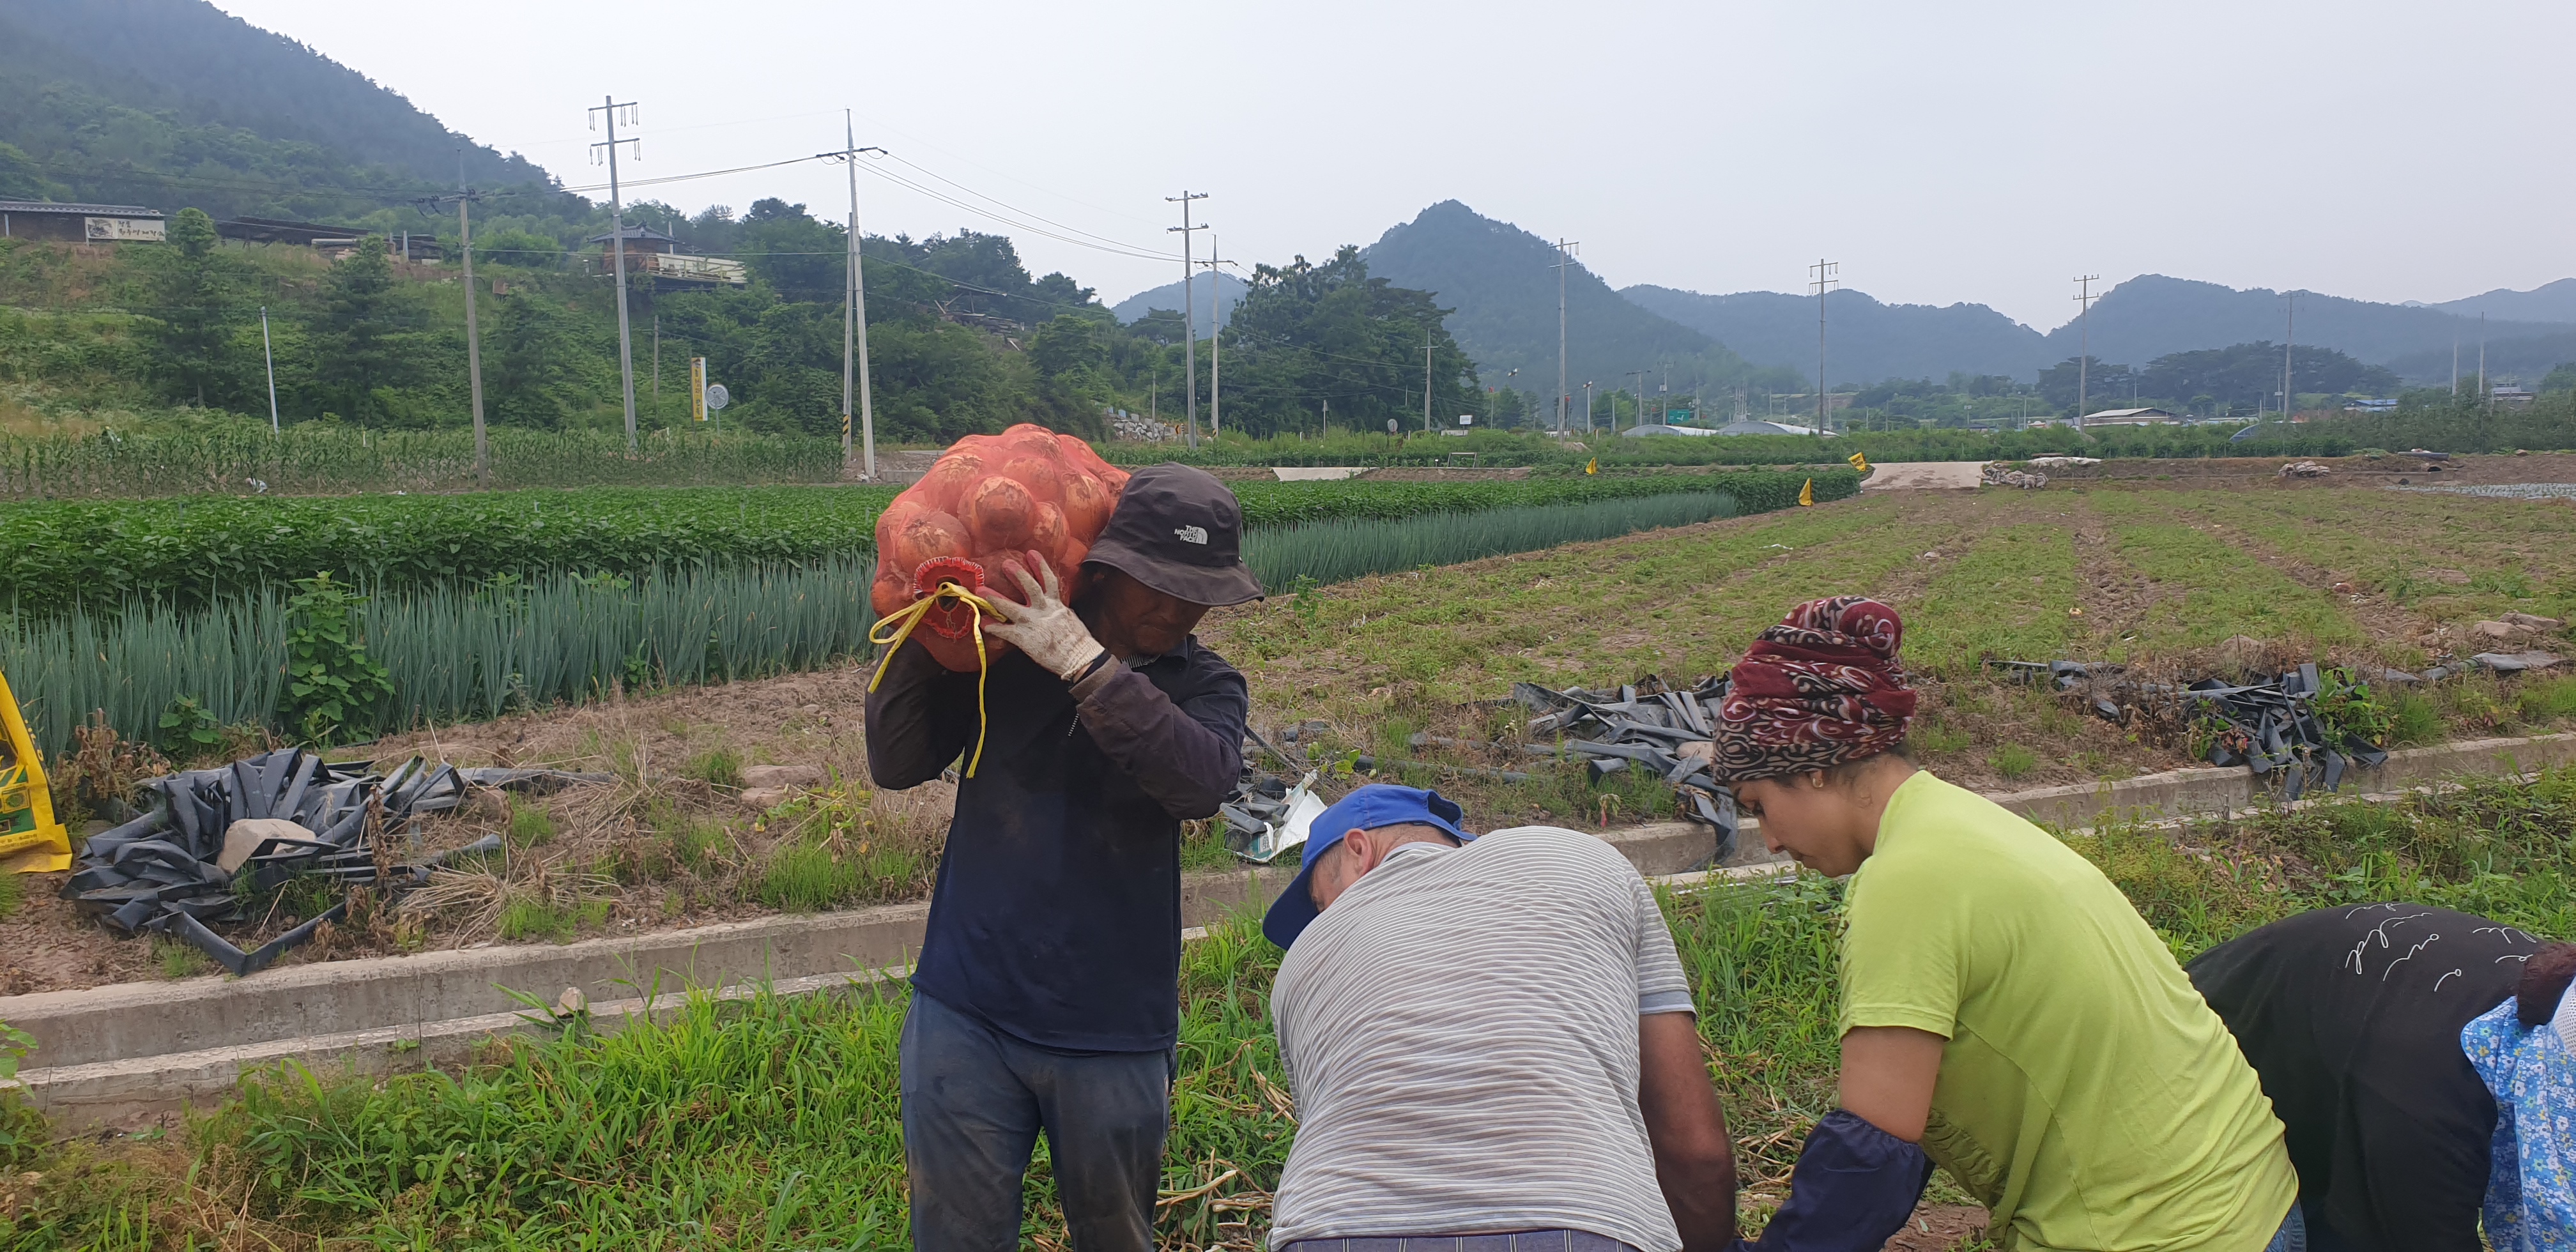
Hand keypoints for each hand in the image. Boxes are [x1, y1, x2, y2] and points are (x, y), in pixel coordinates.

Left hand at [982, 551, 1109, 680]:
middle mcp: (1044, 610)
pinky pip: (1006, 632)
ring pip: (1012, 608)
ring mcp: (1033, 624)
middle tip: (1006, 563)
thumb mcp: (1070, 619)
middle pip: (1030, 588)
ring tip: (982, 590)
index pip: (1049, 581)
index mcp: (1056, 605)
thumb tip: (1055, 605)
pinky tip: (983, 623)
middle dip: (1018, 575)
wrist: (1079, 658)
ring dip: (996, 599)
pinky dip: (994, 627)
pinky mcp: (1025, 639)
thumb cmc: (1078, 642)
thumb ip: (1059, 610)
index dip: (1040, 566)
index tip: (1032, 553)